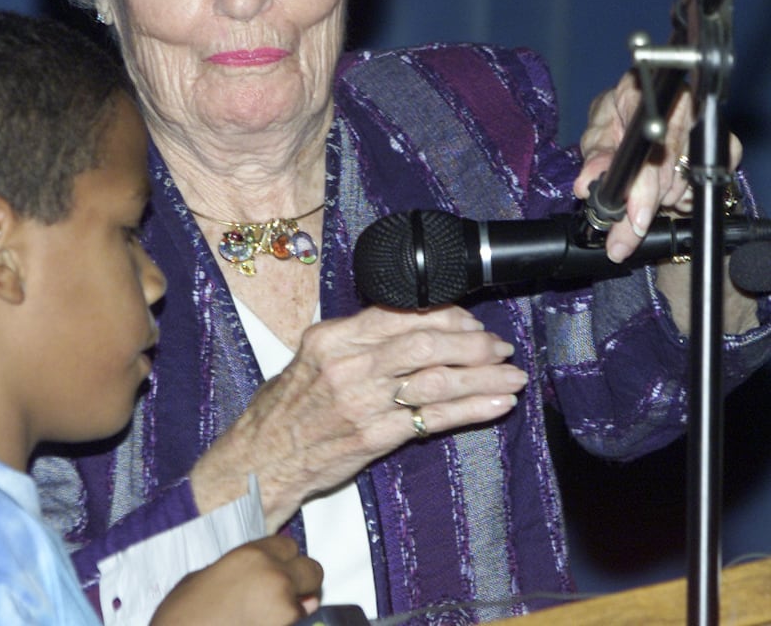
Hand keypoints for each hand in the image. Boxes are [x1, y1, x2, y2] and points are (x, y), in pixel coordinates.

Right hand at [150, 536, 322, 625]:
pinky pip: (298, 623)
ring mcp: (283, 608)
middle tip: (287, 592)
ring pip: (310, 602)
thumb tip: (253, 580)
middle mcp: (274, 576)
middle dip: (303, 580)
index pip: (289, 545)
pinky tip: (265, 624)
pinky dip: (288, 624)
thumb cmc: (183, 614)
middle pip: (312, 569)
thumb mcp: (204, 578)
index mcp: (251, 555)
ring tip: (271, 614)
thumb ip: (238, 572)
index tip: (278, 567)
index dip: (284, 558)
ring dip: (297, 606)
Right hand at [190, 305, 526, 529]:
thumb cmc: (286, 408)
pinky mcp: (374, 437)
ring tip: (511, 375)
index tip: (470, 322)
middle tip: (499, 346)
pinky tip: (496, 403)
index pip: (398, 314)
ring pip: (435, 381)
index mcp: (331, 339)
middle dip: (472, 344)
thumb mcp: (311, 358)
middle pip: (423, 344)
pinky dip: (471, 409)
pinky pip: (433, 419)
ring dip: (481, 376)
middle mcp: (347, 366)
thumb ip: (356, 342)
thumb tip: (410, 326)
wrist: (261, 458)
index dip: (443, 316)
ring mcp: (362, 403)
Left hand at [572, 72, 741, 262]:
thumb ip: (594, 161)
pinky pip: (706, 184)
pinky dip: (684, 197)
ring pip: (686, 181)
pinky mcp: (720, 143)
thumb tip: (588, 186)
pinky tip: (669, 192)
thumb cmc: (613, 122)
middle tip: (627, 232)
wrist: (632, 115)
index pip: (648, 144)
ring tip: (643, 197)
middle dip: (646, 205)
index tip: (635, 217)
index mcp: (639, 94)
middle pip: (669, 168)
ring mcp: (702, 124)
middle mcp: (677, 105)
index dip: (643, 185)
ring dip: (663, 200)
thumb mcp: (595, 137)